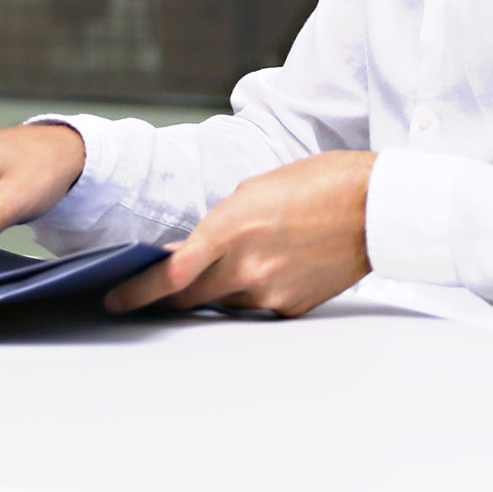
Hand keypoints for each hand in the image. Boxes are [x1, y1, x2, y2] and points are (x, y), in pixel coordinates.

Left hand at [104, 150, 373, 317]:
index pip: (171, 273)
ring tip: (231, 266)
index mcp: (232, 227)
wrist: (375, 206)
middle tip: (150, 295)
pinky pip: (256, 305)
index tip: (117, 299)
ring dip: (213, 290)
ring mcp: (270, 290)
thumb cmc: (319, 185)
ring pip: (222, 302)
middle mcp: (247, 266)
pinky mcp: (291, 306)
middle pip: (187, 297)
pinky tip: (271, 267)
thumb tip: (191, 252)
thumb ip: (219, 224)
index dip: (137, 291)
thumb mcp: (255, 191)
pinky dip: (251, 291)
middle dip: (166, 297)